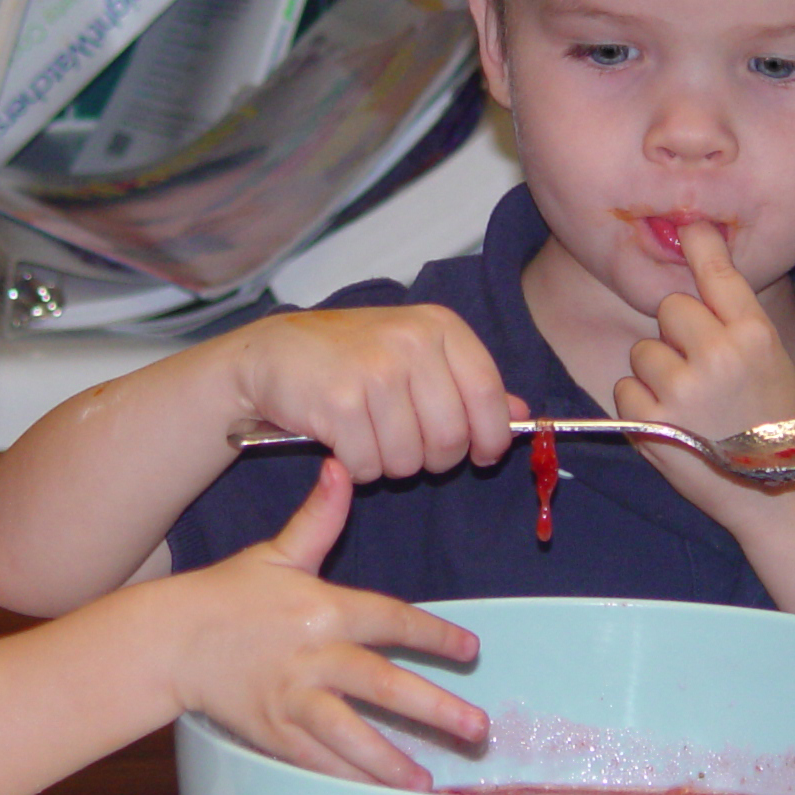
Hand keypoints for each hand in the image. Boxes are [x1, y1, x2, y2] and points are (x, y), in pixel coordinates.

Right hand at [167, 458, 487, 786]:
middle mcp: (312, 656)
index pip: (391, 620)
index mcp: (322, 609)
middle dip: (433, 708)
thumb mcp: (276, 552)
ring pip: (351, 734)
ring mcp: (291, 699)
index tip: (470, 649)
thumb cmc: (228, 594)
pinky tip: (379, 792)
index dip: (435, 635)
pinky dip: (350, 778)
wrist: (171, 640)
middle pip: (382, 685)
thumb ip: (319, 517)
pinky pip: (318, 760)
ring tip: (428, 781)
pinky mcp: (273, 731)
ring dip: (392, 759)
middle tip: (476, 727)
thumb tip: (341, 467)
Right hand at [228, 306, 518, 482]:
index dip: (490, 436)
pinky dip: (358, 468)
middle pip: (451, 437)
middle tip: (408, 446)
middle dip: (433, 458)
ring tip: (370, 438)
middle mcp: (410, 343)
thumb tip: (521, 415)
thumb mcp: (415, 353)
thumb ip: (468, 383)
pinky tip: (343, 442)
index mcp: (438, 327)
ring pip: (410, 459)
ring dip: (390, 465)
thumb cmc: (348, 356)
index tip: (480, 453)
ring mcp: (375, 371)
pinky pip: (369, 466)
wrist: (272, 352)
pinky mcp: (339, 403)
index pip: (488, 394)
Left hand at [616, 222, 794, 511]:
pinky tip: (672, 424)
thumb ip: (736, 320)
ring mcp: (684, 388)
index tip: (690, 224)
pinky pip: (625, 388)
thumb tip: (704, 264)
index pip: (719, 275)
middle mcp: (720, 354)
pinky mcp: (653, 420)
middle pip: (670, 308)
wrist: (774, 492)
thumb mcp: (771, 360)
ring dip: (657, 374)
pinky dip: (640, 406)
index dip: (701, 246)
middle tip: (701, 370)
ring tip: (690, 406)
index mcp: (755, 335)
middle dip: (676, 334)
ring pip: (643, 350)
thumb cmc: (771, 422)